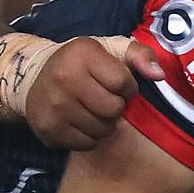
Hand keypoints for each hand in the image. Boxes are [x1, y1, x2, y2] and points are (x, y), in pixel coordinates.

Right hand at [25, 37, 163, 150]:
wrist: (34, 78)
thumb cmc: (82, 64)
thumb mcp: (110, 49)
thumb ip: (140, 55)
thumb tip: (159, 75)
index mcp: (82, 54)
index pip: (123, 82)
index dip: (128, 87)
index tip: (119, 85)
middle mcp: (64, 78)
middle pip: (113, 109)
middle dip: (115, 106)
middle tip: (103, 98)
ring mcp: (54, 105)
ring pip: (101, 130)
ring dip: (104, 123)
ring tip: (93, 110)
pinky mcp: (48, 128)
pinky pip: (86, 144)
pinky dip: (89, 136)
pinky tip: (80, 121)